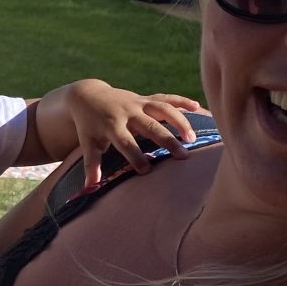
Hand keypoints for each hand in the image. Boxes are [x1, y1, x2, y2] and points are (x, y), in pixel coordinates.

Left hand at [66, 81, 200, 188]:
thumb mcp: (88, 143)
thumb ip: (91, 165)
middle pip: (149, 126)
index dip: (135, 155)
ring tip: (193, 138)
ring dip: (180, 121)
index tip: (146, 170)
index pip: (125, 142)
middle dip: (167, 140)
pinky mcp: (146, 98)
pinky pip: (166, 98)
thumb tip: (89, 189)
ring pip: (162, 109)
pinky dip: (182, 101)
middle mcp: (127, 112)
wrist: (88, 96)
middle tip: (183, 156)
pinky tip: (198, 107)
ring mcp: (138, 103)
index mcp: (111, 125)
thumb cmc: (89, 126)